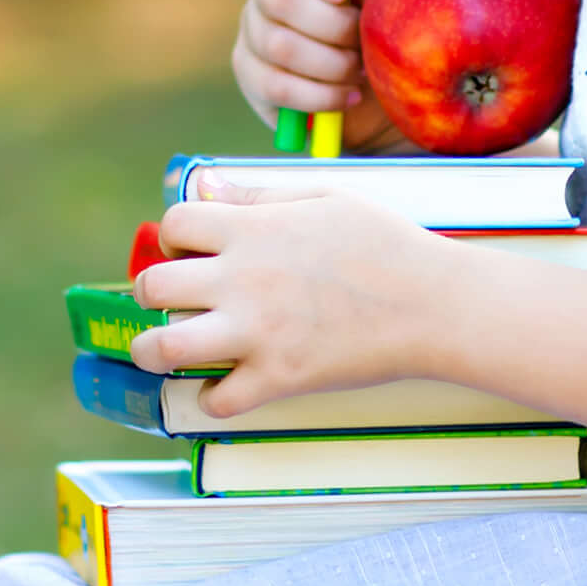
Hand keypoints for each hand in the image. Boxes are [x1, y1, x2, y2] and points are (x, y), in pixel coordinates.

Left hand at [127, 174, 462, 417]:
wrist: (435, 304)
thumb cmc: (386, 243)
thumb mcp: (324, 197)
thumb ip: (257, 194)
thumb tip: (203, 185)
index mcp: (253, 229)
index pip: (174, 222)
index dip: (174, 235)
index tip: (191, 249)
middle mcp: (242, 279)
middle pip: (152, 285)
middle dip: (152, 291)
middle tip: (175, 299)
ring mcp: (256, 332)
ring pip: (163, 346)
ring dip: (154, 349)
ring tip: (167, 347)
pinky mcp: (277, 378)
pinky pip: (215, 400)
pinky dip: (212, 397)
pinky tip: (225, 386)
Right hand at [227, 0, 404, 149]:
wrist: (382, 90)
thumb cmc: (382, 25)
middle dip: (332, 25)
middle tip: (362, 38)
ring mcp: (252, 31)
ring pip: (279, 45)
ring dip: (333, 63)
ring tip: (361, 70)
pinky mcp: (251, 75)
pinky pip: (277, 86)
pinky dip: (322, 95)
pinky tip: (349, 94)